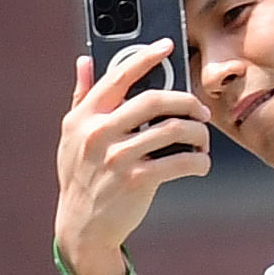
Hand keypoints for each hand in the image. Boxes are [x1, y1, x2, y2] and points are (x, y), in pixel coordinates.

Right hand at [56, 44, 215, 274]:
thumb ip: (80, 97)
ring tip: (202, 140)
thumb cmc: (81, 176)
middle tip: (200, 110)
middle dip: (185, 101)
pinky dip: (199, 161)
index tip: (167, 46)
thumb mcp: (71, 137)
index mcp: (84, 117)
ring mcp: (117, 157)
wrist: (82, 228)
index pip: (118, 76)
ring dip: (198, 133)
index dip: (145, 56)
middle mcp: (98, 133)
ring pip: (173, 129)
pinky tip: (200, 163)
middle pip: (154, 99)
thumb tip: (83, 61)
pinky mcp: (136, 181)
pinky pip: (180, 161)